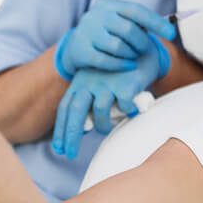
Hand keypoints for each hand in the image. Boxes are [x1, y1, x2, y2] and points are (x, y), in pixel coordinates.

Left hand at [52, 35, 169, 158]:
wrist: (143, 47)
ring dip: (104, 125)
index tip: (59, 148)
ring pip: (100, 113)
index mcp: (80, 81)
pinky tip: (132, 111)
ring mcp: (107, 81)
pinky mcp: (125, 83)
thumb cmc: (120, 71)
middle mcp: (90, 80)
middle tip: (69, 155)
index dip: (61, 129)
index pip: (65, 108)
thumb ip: (90, 101)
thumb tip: (82, 130)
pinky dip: (128, 112)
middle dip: (71, 137)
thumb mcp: (100, 82)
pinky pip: (124, 108)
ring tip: (109, 126)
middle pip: (76, 113)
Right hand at [54, 0, 175, 77]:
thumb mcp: (119, 23)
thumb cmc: (106, 34)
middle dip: (142, 43)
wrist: (75, 46)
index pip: (136, 11)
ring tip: (134, 57)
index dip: (156, 22)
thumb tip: (170, 28)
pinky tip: (129, 66)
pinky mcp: (81, 50)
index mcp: (109, 5)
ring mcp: (87, 32)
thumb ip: (139, 23)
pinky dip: (121, 65)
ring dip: (131, 54)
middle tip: (145, 50)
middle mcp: (96, 15)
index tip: (172, 34)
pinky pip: (106, 60)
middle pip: (128, 30)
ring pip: (118, 46)